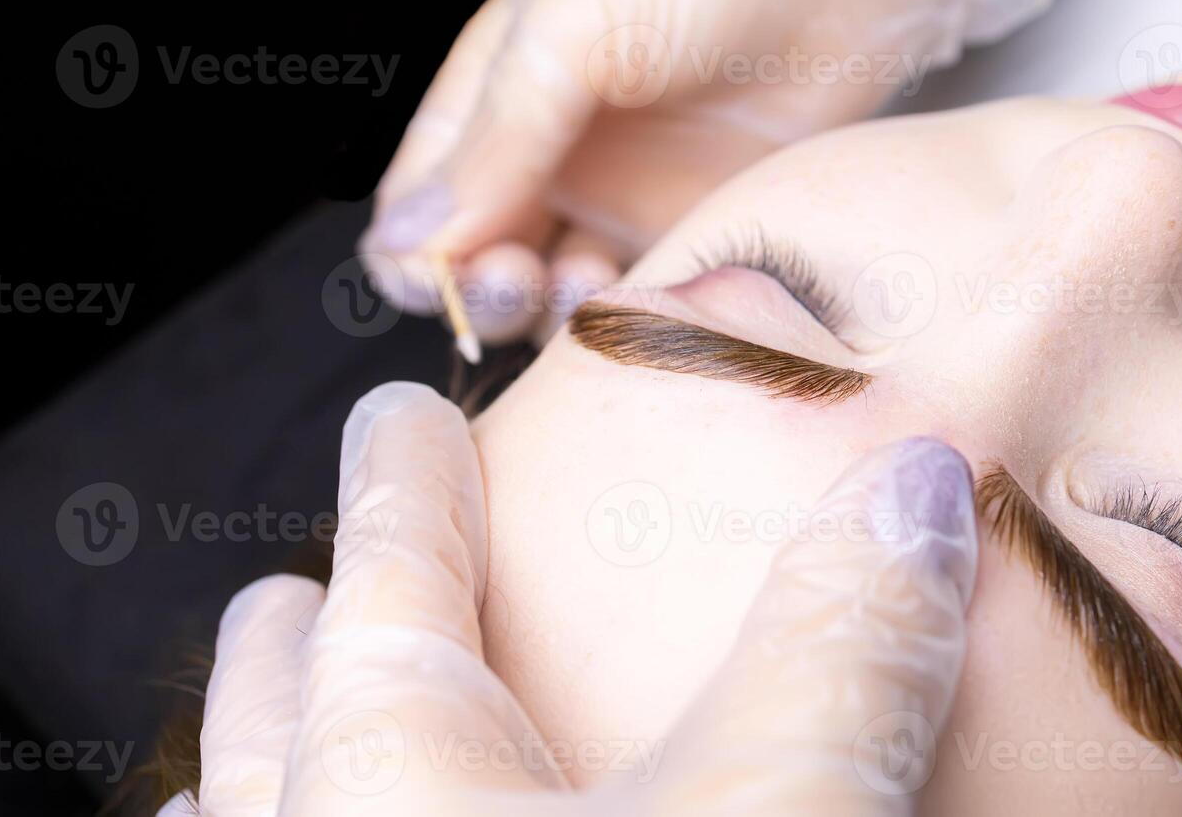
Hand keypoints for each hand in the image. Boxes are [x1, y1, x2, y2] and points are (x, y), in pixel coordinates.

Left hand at [162, 382, 978, 814]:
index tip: (393, 415)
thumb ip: (845, 651)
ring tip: (260, 728)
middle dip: (303, 627)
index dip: (403, 475)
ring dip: (265, 767)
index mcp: (394, 758)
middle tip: (300, 584)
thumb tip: (922, 486)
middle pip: (288, 697)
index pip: (393, 560)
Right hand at [359, 0, 1047, 344]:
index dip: (422, 263)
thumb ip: (494, 140)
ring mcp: (624, 207)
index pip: (417, 218)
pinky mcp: (697, 235)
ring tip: (597, 286)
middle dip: (486, 298)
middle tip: (526, 281)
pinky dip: (640, 321)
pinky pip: (647, 306)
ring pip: (560, 307)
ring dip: (562, 319)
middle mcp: (549, 167)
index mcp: (492, 106)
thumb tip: (410, 242)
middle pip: (480, 276)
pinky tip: (659, 297)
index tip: (457, 274)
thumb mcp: (570, 30)